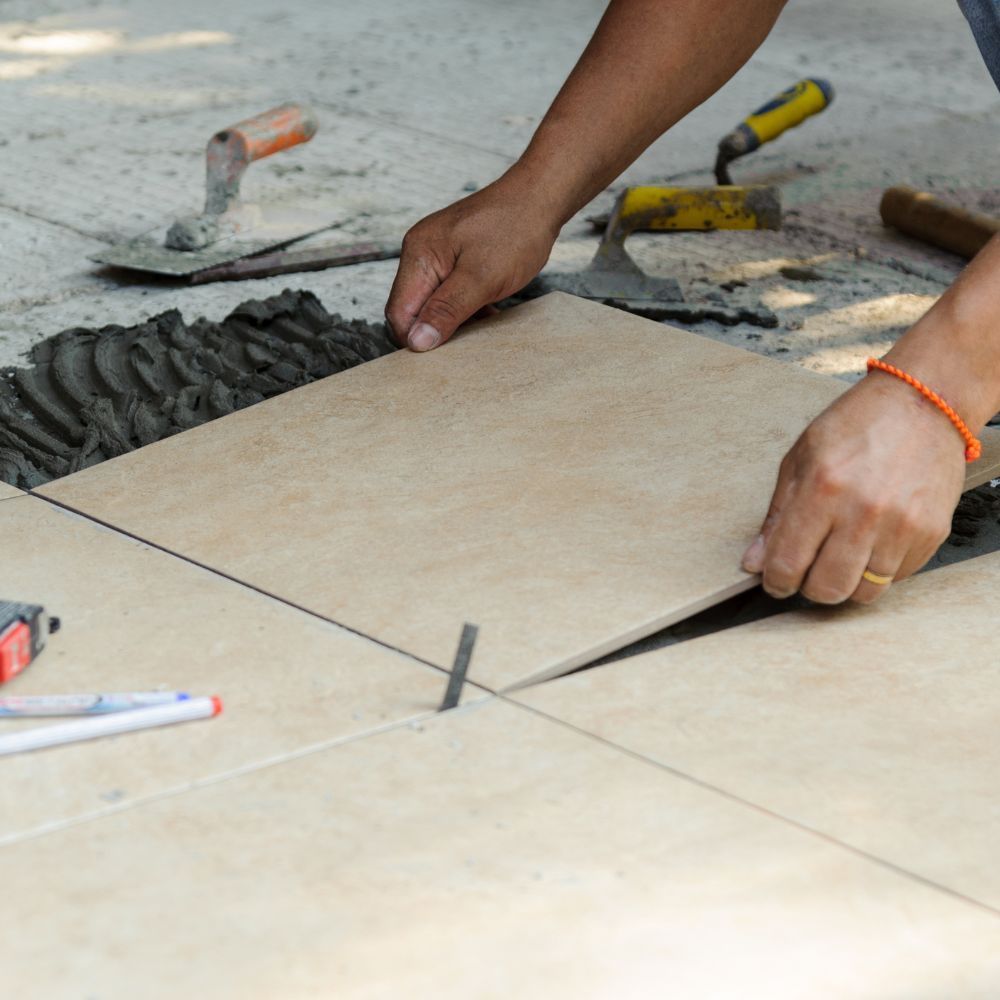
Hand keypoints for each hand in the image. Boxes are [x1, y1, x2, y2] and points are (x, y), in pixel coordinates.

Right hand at [385, 174, 560, 350]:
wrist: (540, 198)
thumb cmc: (514, 231)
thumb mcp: (481, 278)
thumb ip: (447, 310)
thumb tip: (417, 342)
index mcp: (419, 255)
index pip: (399, 312)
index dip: (416, 339)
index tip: (443, 356)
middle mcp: (420, 254)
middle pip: (412, 310)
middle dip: (434, 331)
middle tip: (465, 344)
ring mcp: (437, 256)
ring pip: (431, 305)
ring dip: (452, 322)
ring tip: (481, 326)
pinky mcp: (453, 260)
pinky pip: (448, 295)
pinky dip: (464, 310)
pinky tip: (486, 313)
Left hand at [741, 372, 964, 603]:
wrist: (923, 404)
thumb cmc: (856, 426)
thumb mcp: (800, 459)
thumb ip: (776, 516)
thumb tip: (755, 563)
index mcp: (822, 489)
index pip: (788, 563)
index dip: (775, 581)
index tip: (775, 580)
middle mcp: (863, 511)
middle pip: (827, 588)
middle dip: (809, 588)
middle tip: (807, 571)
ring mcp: (902, 525)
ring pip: (864, 591)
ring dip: (846, 583)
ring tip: (840, 557)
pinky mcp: (931, 532)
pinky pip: (897, 578)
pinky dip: (879, 570)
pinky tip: (872, 543)